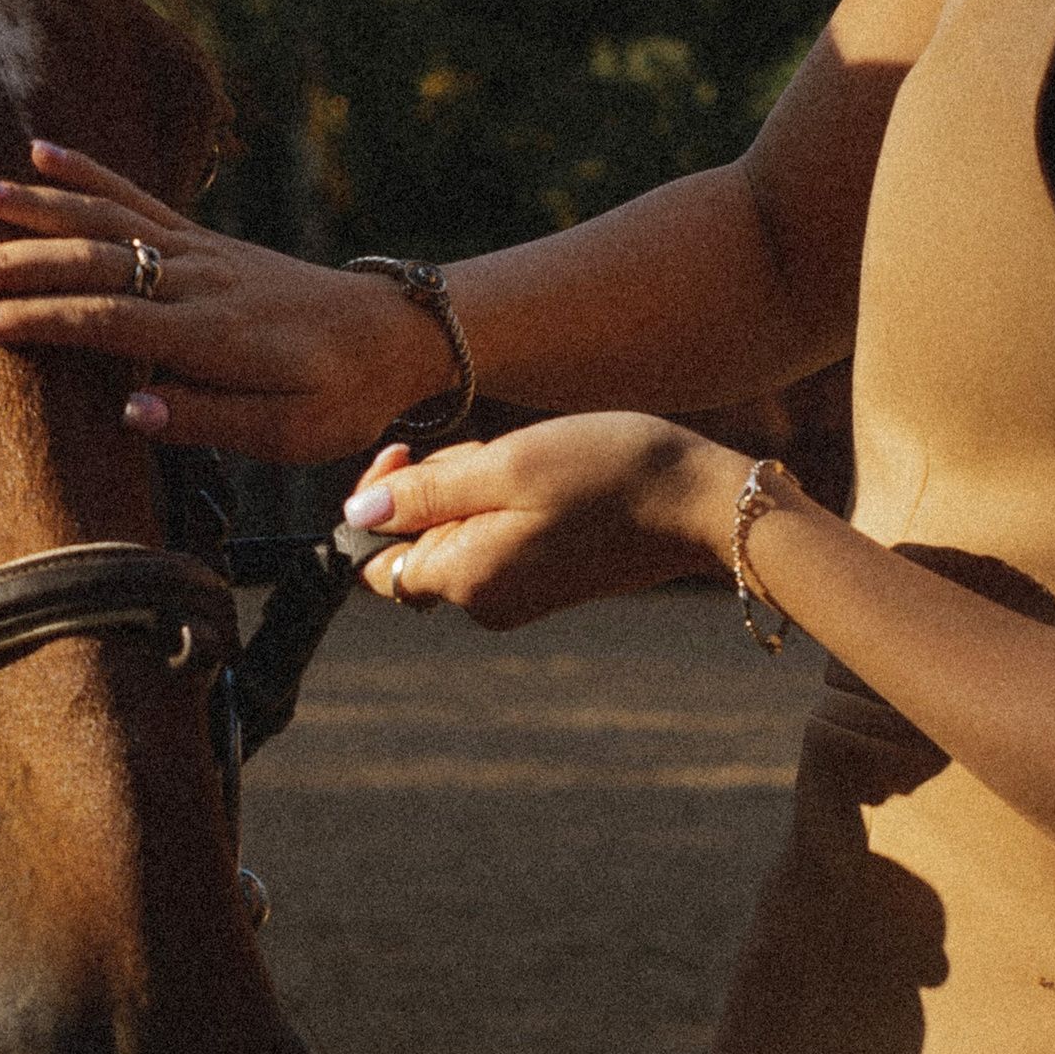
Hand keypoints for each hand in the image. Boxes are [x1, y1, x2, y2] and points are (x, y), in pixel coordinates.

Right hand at [0, 141, 451, 459]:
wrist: (396, 333)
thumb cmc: (342, 394)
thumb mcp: (289, 432)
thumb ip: (208, 419)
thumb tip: (128, 408)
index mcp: (211, 334)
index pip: (105, 320)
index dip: (35, 319)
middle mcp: (198, 280)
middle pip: (89, 262)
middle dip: (8, 263)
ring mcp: (199, 251)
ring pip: (104, 219)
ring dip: (32, 206)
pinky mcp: (205, 239)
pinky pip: (139, 198)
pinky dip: (88, 173)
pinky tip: (40, 152)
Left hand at [342, 414, 754, 629]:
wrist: (696, 503)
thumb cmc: (605, 473)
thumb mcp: (504, 466)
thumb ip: (424, 493)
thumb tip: (357, 514)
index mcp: (465, 580)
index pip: (373, 560)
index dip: (376, 502)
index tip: (407, 450)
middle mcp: (484, 603)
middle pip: (414, 544)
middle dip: (434, 488)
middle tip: (489, 451)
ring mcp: (516, 597)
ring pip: (455, 537)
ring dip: (471, 490)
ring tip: (524, 461)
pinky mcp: (544, 584)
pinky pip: (493, 543)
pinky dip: (501, 505)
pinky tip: (544, 480)